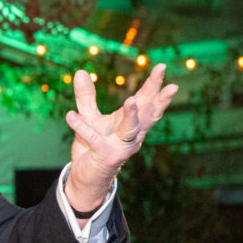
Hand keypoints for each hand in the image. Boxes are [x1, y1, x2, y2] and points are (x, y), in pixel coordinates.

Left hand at [64, 64, 177, 211]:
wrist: (86, 175)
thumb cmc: (93, 145)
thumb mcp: (89, 116)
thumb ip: (86, 96)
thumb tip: (80, 71)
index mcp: (131, 121)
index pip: (146, 100)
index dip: (154, 84)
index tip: (161, 66)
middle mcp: (132, 134)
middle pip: (149, 115)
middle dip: (160, 100)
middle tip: (172, 86)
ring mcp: (121, 146)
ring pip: (130, 129)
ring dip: (132, 115)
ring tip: (131, 100)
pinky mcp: (106, 155)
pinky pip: (93, 139)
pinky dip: (81, 127)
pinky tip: (70, 115)